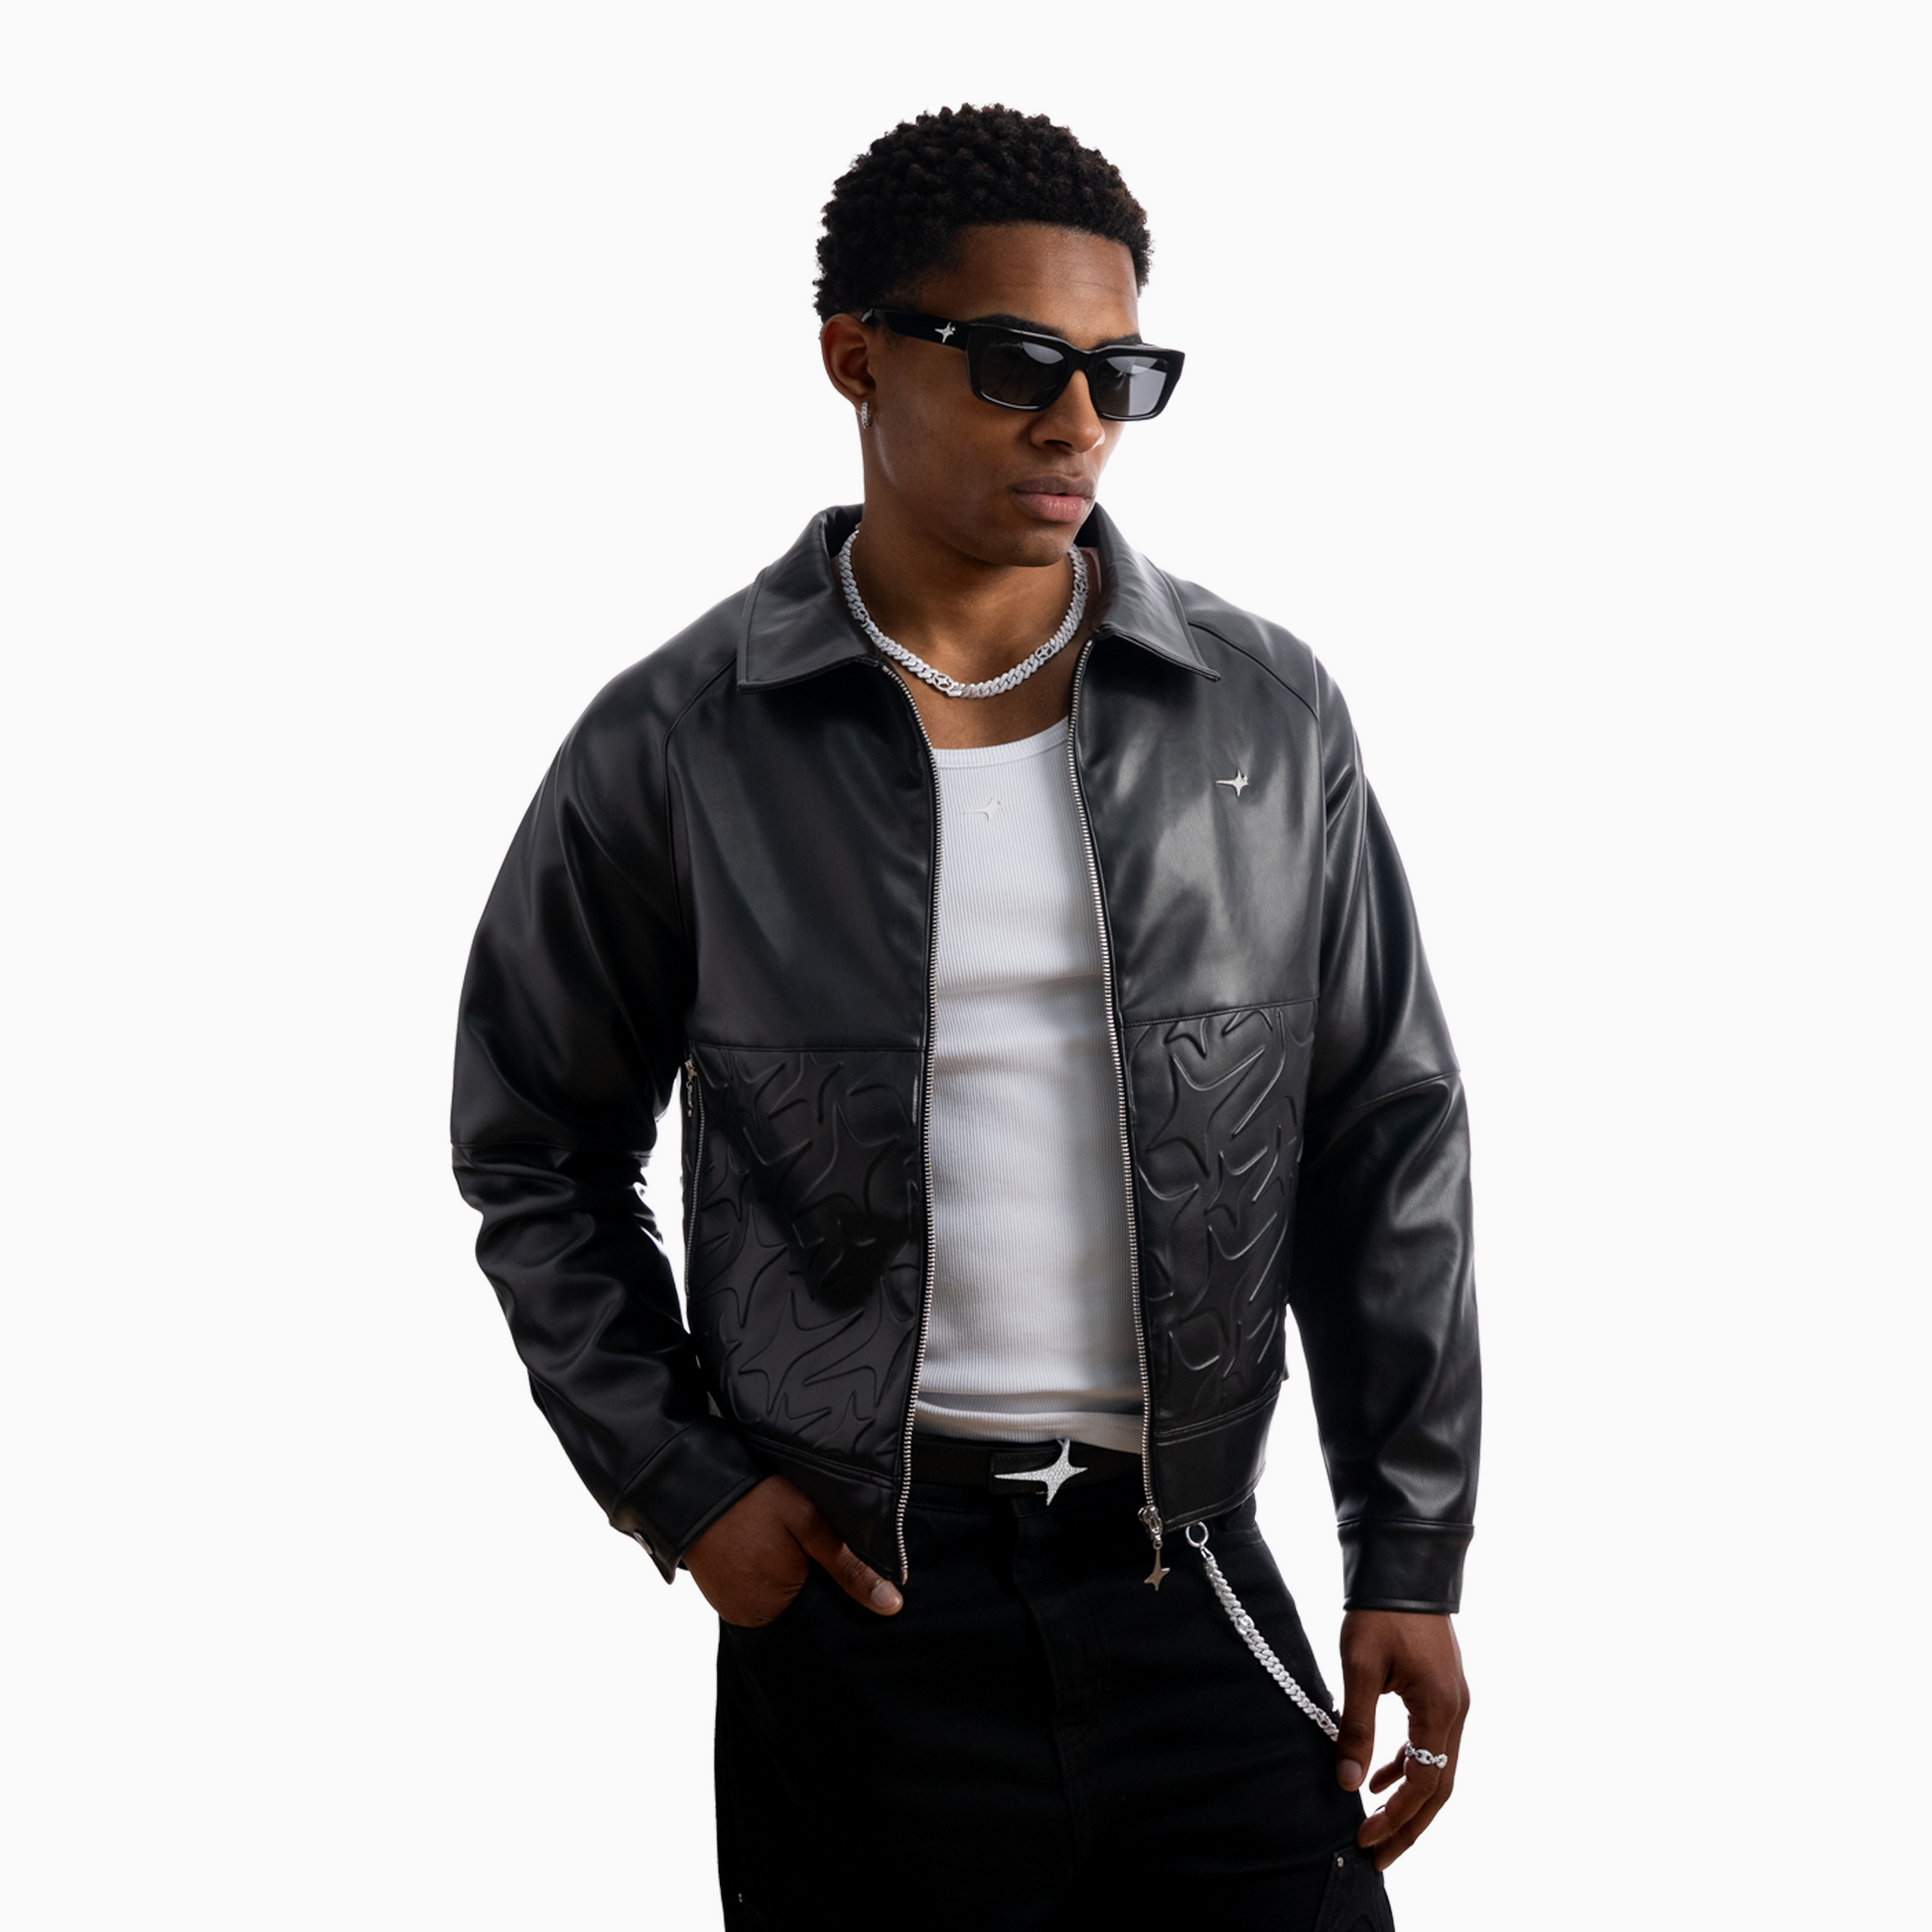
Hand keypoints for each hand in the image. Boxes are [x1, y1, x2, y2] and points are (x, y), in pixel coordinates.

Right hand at [683, 1475, 903, 1627]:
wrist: (691, 1482)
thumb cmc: (753, 1500)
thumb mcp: (809, 1524)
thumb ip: (849, 1567)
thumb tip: (891, 1606)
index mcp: (776, 1609)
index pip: (822, 1619)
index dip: (837, 1597)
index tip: (842, 1573)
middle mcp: (750, 1618)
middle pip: (800, 1613)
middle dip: (815, 1591)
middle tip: (815, 1556)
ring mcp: (731, 1607)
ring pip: (779, 1603)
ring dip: (790, 1584)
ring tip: (792, 1552)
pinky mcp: (719, 1592)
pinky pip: (754, 1594)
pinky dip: (767, 1578)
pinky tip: (771, 1553)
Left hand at [1335, 1610, 1468, 1868]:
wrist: (1403, 1567)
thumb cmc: (1380, 1612)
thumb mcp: (1360, 1668)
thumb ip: (1356, 1727)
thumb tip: (1347, 1782)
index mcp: (1440, 1709)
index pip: (1423, 1783)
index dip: (1396, 1817)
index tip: (1365, 1839)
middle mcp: (1457, 1712)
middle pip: (1438, 1787)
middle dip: (1408, 1824)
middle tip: (1377, 1855)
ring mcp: (1454, 1703)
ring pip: (1437, 1769)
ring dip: (1409, 1800)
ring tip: (1376, 1826)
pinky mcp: (1443, 1693)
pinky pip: (1430, 1744)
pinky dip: (1408, 1766)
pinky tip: (1380, 1778)